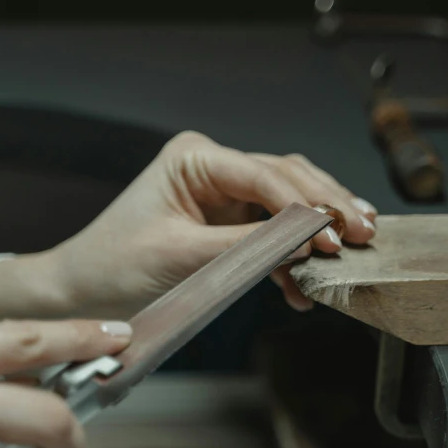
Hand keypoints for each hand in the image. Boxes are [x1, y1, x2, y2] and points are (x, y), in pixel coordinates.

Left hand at [0, 131, 377, 318]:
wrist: (83, 291)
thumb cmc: (113, 265)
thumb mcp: (181, 256)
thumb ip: (244, 247)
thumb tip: (302, 244)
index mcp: (194, 157)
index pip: (265, 174)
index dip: (305, 206)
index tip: (335, 236)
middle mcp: (212, 167)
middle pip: (286, 178)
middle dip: (326, 206)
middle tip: (364, 233)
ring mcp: (222, 193)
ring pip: (286, 202)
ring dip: (317, 228)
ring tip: (350, 251)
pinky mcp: (226, 222)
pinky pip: (270, 232)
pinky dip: (289, 257)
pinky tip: (302, 285)